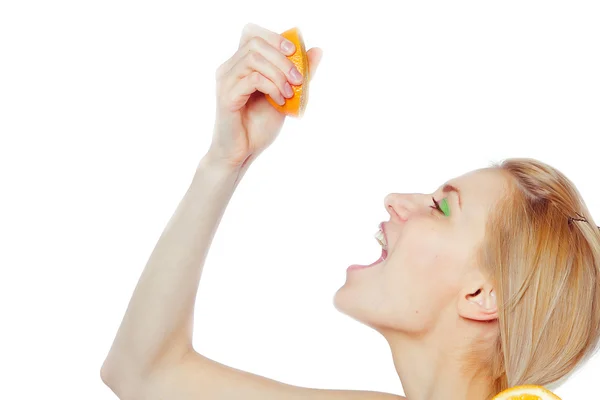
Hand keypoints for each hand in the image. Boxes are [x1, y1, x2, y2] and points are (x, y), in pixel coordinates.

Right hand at [208, 23, 322, 168]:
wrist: (242, 154)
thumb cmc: (258, 126)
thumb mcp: (286, 95)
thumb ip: (299, 73)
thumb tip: (317, 50)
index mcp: (240, 65)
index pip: (252, 33)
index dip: (274, 37)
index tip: (294, 52)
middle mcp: (228, 69)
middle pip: (255, 42)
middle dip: (282, 57)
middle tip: (298, 78)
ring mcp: (225, 81)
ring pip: (253, 58)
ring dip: (279, 74)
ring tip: (290, 93)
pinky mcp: (226, 96)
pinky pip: (253, 79)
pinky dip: (272, 87)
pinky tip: (279, 101)